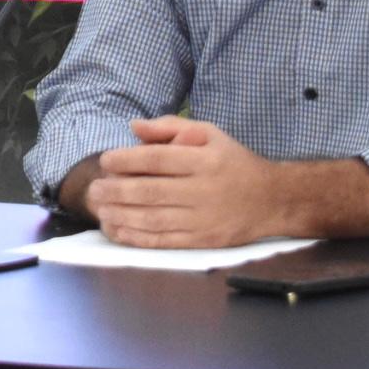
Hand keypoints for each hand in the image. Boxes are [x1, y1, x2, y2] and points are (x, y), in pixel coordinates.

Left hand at [88, 116, 285, 246]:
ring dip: (122, 216)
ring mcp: (204, 219)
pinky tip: (119, 231)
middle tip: (94, 189)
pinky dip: (138, 238)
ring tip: (99, 210)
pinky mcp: (204, 241)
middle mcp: (204, 190)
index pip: (158, 160)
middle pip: (152, 192)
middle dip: (117, 191)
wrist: (274, 200)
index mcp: (204, 161)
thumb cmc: (234, 162)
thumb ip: (171, 127)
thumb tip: (134, 127)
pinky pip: (165, 241)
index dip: (128, 160)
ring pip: (155, 219)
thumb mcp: (210, 134)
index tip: (106, 160)